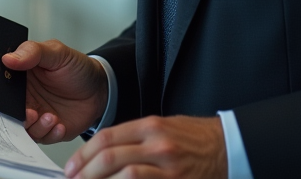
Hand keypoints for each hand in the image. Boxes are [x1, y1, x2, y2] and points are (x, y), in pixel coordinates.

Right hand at [1, 40, 108, 143]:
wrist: (101, 88)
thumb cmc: (77, 68)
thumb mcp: (56, 52)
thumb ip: (32, 52)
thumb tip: (8, 58)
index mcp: (20, 77)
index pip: (1, 87)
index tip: (6, 97)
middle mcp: (24, 98)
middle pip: (8, 112)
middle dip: (16, 116)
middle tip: (30, 113)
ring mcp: (36, 115)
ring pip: (24, 129)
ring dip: (36, 126)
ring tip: (51, 116)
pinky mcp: (48, 130)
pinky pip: (42, 139)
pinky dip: (49, 134)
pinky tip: (59, 124)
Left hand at [63, 115, 226, 178]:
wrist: (228, 147)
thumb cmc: (195, 138)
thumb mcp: (164, 126)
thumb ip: (135, 137)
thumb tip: (104, 152)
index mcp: (152, 126)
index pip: (107, 137)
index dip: (83, 154)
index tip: (72, 166)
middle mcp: (158, 145)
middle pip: (109, 157)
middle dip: (85, 172)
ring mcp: (168, 167)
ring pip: (123, 175)